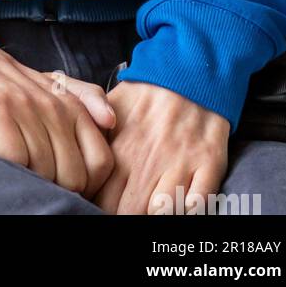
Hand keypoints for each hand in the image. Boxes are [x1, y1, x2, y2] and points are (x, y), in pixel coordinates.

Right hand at [0, 43, 116, 198]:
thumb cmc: (10, 82)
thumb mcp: (52, 86)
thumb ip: (86, 98)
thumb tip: (110, 121)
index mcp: (72, 104)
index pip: (99, 162)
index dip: (86, 185)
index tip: (63, 182)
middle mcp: (53, 104)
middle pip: (72, 174)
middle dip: (57, 186)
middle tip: (37, 178)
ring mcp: (24, 104)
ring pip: (43, 169)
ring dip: (30, 178)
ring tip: (18, 167)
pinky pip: (13, 155)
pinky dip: (10, 165)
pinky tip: (1, 156)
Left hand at [95, 80, 227, 214]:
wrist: (188, 71)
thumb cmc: (147, 94)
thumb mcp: (111, 107)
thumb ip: (94, 133)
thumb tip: (77, 159)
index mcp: (121, 148)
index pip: (101, 196)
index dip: (99, 205)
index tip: (101, 204)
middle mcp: (148, 160)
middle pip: (128, 211)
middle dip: (123, 214)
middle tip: (124, 210)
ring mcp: (180, 164)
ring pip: (160, 212)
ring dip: (152, 215)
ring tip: (148, 210)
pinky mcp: (208, 165)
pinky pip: (196, 204)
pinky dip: (185, 211)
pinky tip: (178, 208)